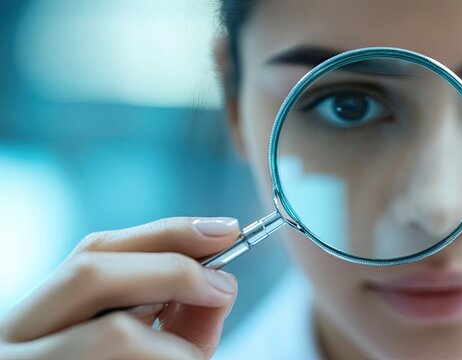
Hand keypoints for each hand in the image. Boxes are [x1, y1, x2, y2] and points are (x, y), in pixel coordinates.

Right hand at [0, 217, 240, 359]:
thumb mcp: (149, 345)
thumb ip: (181, 316)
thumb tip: (222, 285)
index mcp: (41, 313)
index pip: (96, 249)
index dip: (167, 233)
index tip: (226, 231)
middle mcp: (18, 339)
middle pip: (91, 273)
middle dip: (172, 270)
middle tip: (225, 286)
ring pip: (114, 334)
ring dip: (175, 345)